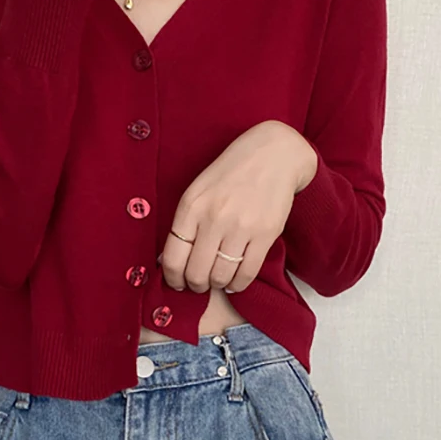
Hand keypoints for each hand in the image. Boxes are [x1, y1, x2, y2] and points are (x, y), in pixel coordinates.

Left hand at [159, 121, 317, 293]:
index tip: (177, 282)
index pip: (173, 257)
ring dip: (216, 285)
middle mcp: (213, 217)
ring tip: (217, 281)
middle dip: (195, 285)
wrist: (272, 154)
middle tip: (198, 284)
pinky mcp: (265, 234)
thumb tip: (168, 260)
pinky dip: (238, 284)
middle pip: (196, 272)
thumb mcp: (198, 190)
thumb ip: (184, 223)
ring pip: (221, 276)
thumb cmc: (230, 173)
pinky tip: (234, 282)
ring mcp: (240, 227)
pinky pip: (247, 272)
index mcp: (191, 206)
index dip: (172, 278)